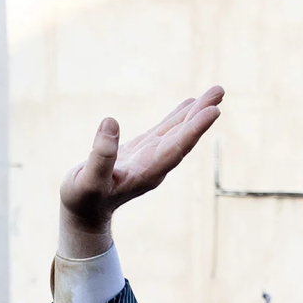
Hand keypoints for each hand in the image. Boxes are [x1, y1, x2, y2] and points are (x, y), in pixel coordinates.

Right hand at [59, 87, 224, 258]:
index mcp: (148, 173)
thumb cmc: (83, 199)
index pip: (177, 148)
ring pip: (177, 131)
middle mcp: (155, 164)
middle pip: (184, 136)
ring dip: (195, 112)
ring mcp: (150, 157)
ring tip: (215, 92)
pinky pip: (164, 130)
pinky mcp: (141, 151)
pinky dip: (177, 117)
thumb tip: (110, 122)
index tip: (213, 110)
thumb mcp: (88, 180)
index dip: (194, 129)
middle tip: (219, 90)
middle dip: (201, 114)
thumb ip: (101, 155)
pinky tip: (189, 104)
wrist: (83, 211)